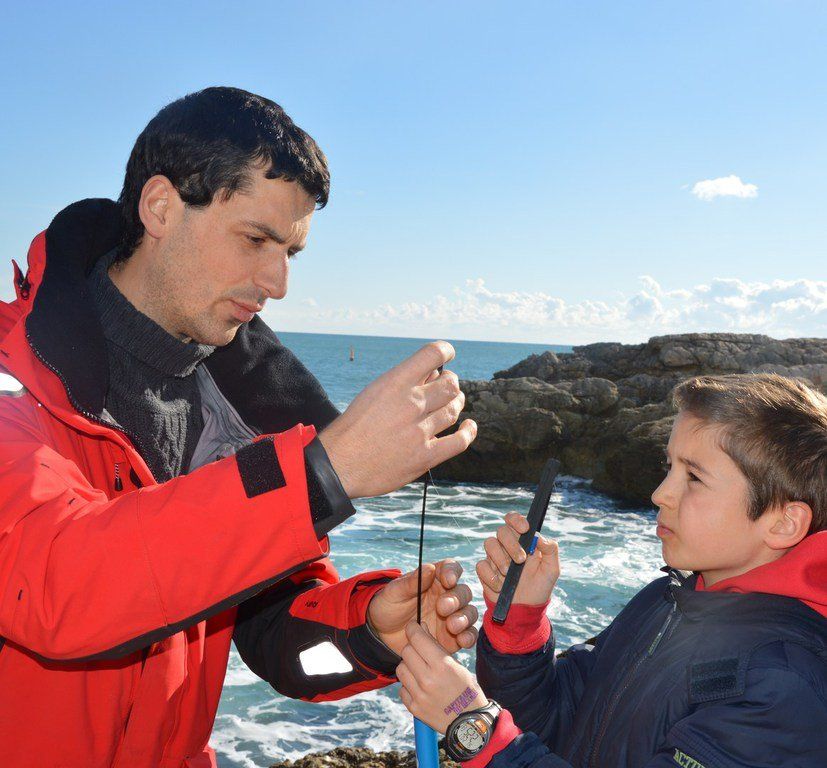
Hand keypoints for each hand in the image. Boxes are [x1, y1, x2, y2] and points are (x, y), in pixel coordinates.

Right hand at [318, 341, 476, 497]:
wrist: (340, 463)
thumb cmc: (355, 426)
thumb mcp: (374, 392)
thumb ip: (404, 381)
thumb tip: (435, 372)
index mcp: (396, 382)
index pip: (433, 354)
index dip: (446, 350)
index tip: (447, 355)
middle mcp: (411, 403)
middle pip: (451, 384)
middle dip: (452, 383)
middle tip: (447, 387)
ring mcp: (420, 431)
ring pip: (454, 409)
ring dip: (457, 404)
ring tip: (453, 404)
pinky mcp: (425, 456)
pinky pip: (459, 441)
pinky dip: (468, 432)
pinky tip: (468, 426)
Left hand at [367, 560, 477, 656]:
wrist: (382, 633)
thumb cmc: (389, 605)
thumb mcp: (395, 592)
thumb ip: (412, 582)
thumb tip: (430, 568)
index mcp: (435, 579)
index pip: (451, 569)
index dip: (453, 572)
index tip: (448, 580)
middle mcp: (448, 596)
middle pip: (463, 592)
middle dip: (456, 599)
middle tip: (442, 608)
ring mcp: (452, 616)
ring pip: (469, 613)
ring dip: (464, 618)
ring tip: (452, 626)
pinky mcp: (453, 636)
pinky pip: (468, 635)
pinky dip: (469, 637)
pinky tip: (462, 641)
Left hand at [397, 621, 487, 733]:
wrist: (469, 723)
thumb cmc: (466, 689)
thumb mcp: (456, 664)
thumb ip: (436, 647)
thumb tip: (421, 628)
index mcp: (442, 665)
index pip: (417, 638)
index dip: (413, 629)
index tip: (413, 627)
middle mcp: (428, 679)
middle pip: (406, 651)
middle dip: (412, 647)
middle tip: (419, 651)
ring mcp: (420, 695)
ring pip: (401, 668)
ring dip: (408, 666)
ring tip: (419, 670)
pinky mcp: (414, 708)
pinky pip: (402, 688)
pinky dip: (408, 685)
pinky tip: (420, 686)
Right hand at [476, 512, 559, 605]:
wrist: (525, 609)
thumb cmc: (539, 586)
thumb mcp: (552, 569)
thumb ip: (550, 550)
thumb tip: (538, 536)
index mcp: (522, 540)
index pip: (514, 520)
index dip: (516, 520)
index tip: (525, 528)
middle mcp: (507, 545)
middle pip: (502, 530)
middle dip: (511, 544)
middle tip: (521, 560)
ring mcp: (495, 557)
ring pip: (489, 543)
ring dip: (500, 558)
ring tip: (508, 573)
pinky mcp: (485, 571)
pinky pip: (481, 565)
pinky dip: (491, 575)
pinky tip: (500, 585)